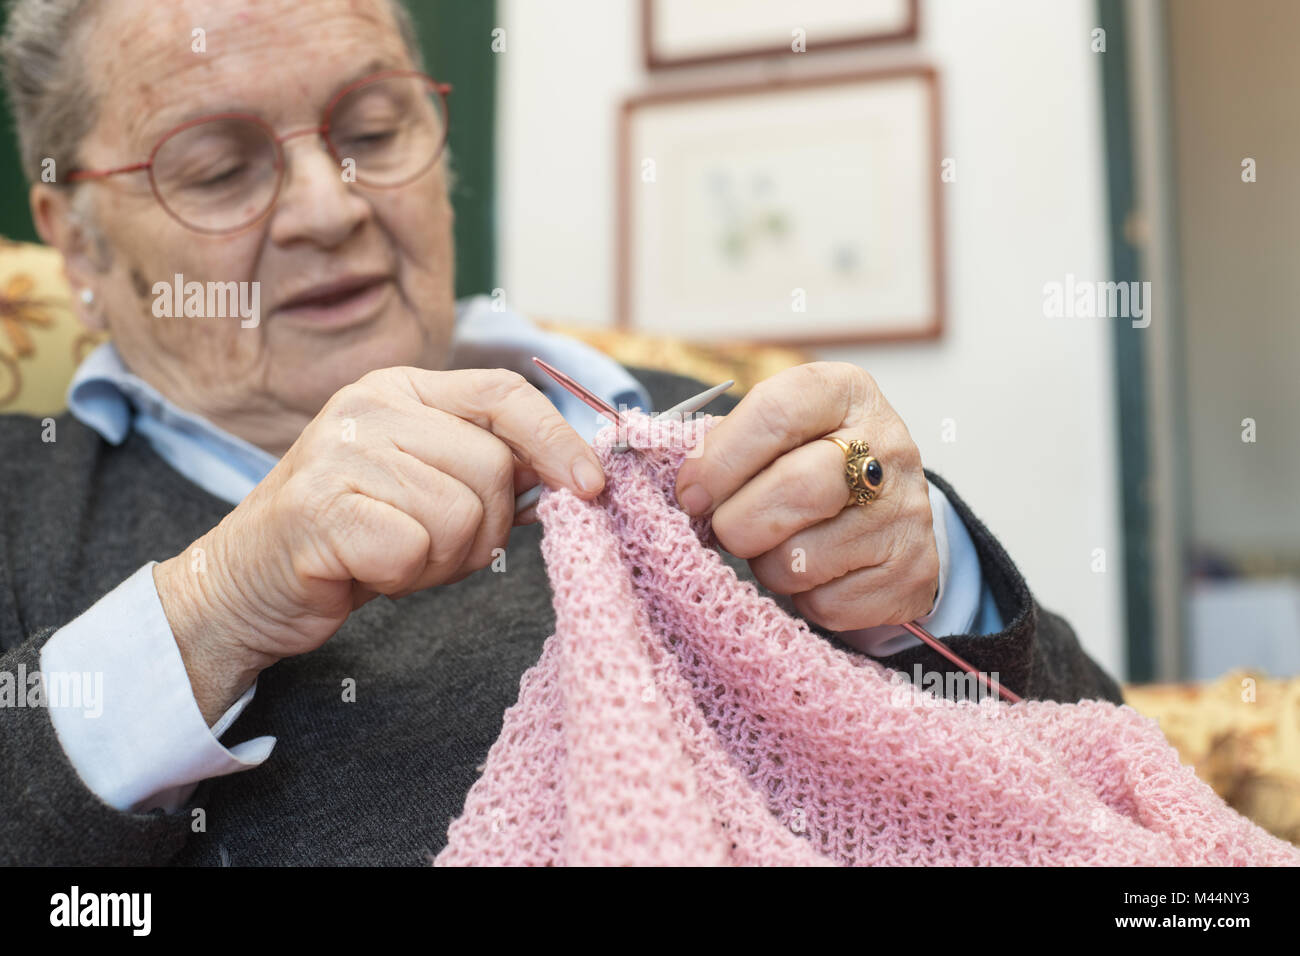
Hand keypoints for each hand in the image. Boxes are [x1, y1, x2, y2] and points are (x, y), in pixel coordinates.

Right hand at [154, 367, 604, 722]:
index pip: (505, 394)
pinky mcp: (318, 507)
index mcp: (403, 388)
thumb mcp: (429, 484)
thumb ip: (492, 468)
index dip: (558, 440)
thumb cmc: (356, 535)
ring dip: (443, 558)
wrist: (250, 582)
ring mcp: (338, 452)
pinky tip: (368, 569)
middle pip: (492, 467)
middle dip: (486, 528)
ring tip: (398, 556)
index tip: (592, 486)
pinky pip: (414, 549)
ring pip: (460, 513)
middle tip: (437, 547)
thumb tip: (577, 475)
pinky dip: (405, 576)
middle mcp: (370, 405)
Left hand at [673, 362, 938, 632]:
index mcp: (845, 392)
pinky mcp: (911, 573)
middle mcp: (888, 444)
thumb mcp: (779, 432)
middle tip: (723, 531)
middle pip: (797, 487)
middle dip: (738, 521)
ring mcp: (907, 512)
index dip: (721, 458)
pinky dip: (803, 599)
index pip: (778, 411)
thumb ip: (731, 445)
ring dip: (768, 564)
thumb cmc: (809, 464)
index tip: (690, 492)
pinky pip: (827, 603)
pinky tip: (813, 574)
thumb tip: (688, 489)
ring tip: (776, 547)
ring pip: (804, 557)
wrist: (888, 515)